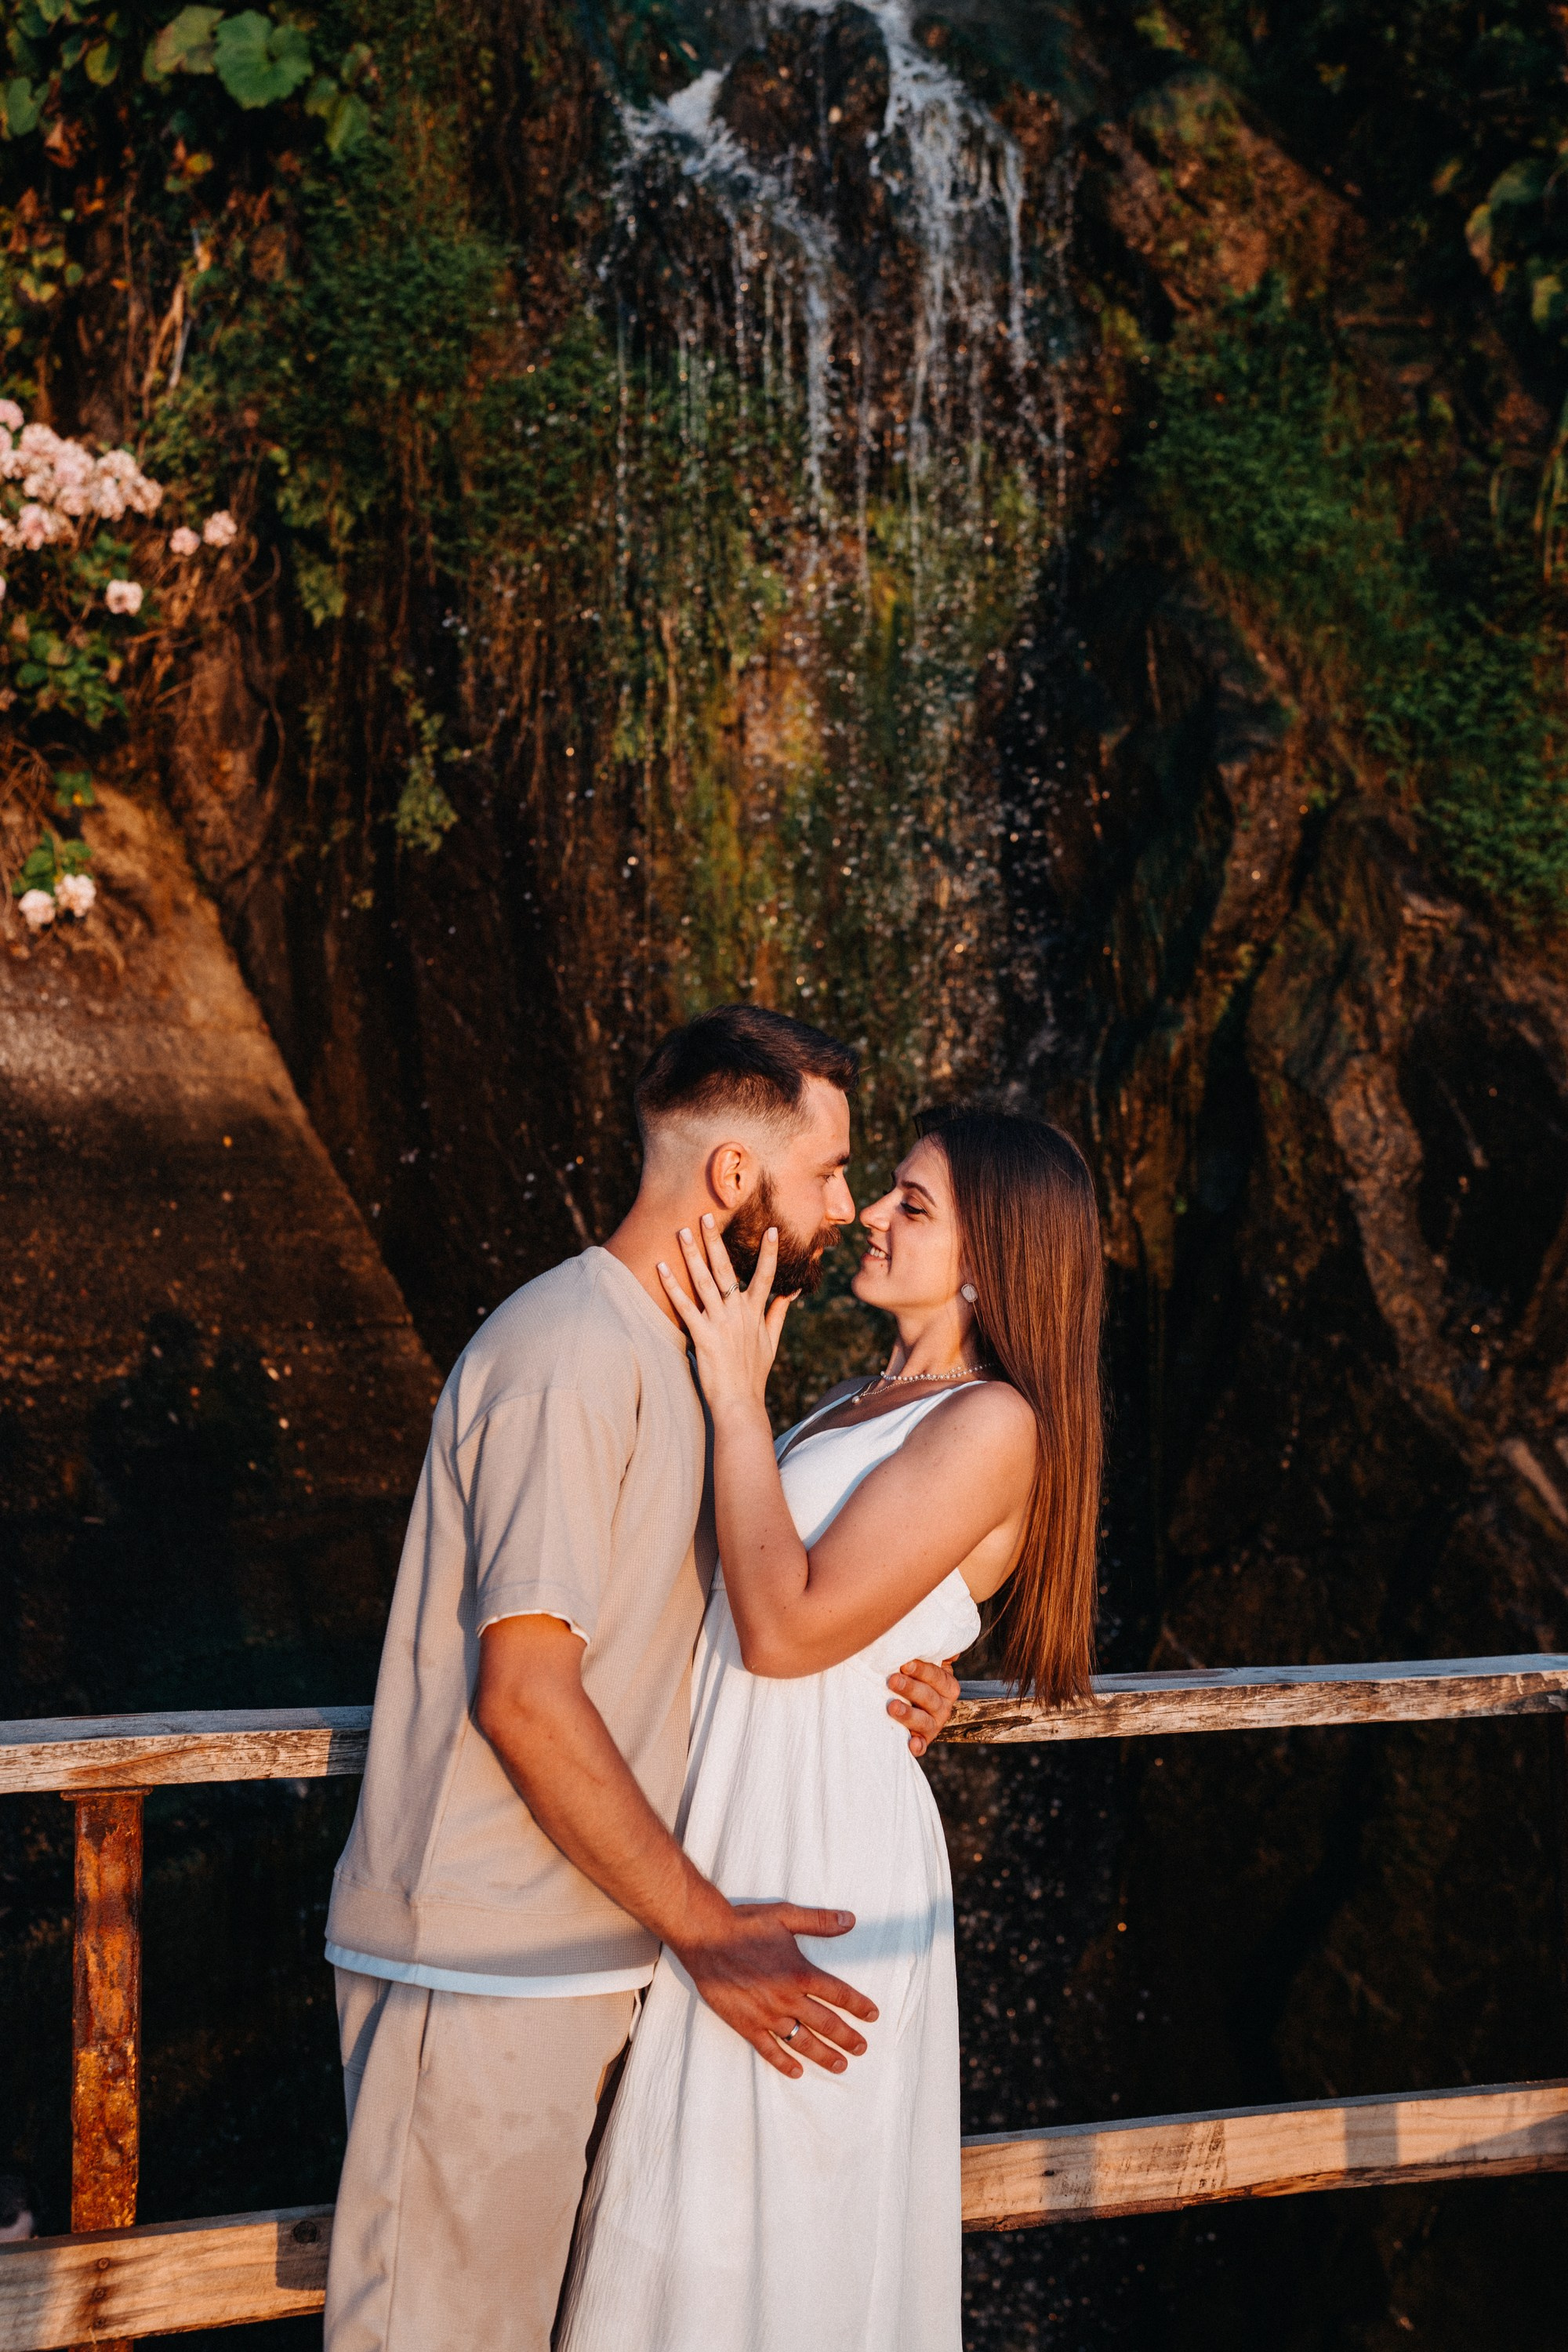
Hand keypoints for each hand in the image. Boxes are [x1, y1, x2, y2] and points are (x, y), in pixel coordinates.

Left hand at [658, 1215, 792, 1415]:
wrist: (740, 1402)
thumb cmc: (754, 1373)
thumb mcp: (771, 1341)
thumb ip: (778, 1313)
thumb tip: (792, 1294)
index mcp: (756, 1313)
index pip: (766, 1276)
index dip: (769, 1252)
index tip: (771, 1229)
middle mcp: (739, 1313)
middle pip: (727, 1269)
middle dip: (716, 1240)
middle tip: (706, 1215)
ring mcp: (721, 1323)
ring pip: (705, 1281)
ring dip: (692, 1254)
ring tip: (681, 1231)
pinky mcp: (703, 1336)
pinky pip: (685, 1306)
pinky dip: (673, 1286)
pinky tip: (661, 1267)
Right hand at [670, 1898, 877, 2080]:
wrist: (705, 1937)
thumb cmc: (745, 1924)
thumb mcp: (785, 1915)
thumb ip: (819, 1921)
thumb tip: (851, 1920)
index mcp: (800, 1972)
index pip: (838, 1993)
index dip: (858, 2005)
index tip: (872, 2015)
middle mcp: (787, 1998)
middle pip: (825, 2023)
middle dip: (847, 2037)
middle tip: (862, 2049)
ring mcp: (766, 2014)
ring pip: (802, 2041)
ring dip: (823, 2055)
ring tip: (840, 2065)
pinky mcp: (746, 2024)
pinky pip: (769, 2049)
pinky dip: (784, 2062)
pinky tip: (797, 2071)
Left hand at [886, 1655, 961, 1756]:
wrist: (907, 1704)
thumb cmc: (913, 1677)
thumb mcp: (925, 1663)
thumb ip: (933, 1651)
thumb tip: (946, 1643)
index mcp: (947, 1685)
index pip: (937, 1676)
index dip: (922, 1670)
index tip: (905, 1664)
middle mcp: (944, 1706)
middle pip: (929, 1697)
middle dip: (910, 1688)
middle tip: (892, 1680)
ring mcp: (934, 1725)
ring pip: (924, 1721)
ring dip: (909, 1715)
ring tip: (892, 1707)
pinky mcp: (922, 1740)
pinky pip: (922, 1745)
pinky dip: (917, 1745)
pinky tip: (910, 1744)